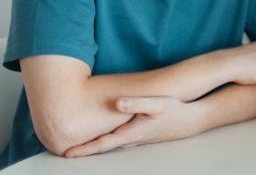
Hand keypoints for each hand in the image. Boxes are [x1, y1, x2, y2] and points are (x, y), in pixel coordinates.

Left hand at [63, 96, 202, 157]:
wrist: (191, 120)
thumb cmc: (175, 111)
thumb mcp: (157, 104)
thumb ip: (136, 103)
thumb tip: (116, 103)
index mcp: (131, 133)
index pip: (102, 144)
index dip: (84, 149)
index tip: (66, 153)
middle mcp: (131, 139)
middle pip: (103, 147)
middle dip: (84, 150)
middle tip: (63, 150)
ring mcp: (136, 139)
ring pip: (110, 145)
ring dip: (94, 146)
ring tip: (78, 145)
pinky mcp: (141, 135)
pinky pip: (118, 141)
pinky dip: (105, 142)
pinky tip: (102, 137)